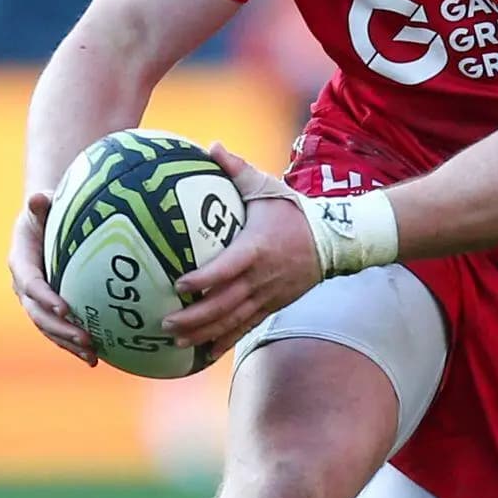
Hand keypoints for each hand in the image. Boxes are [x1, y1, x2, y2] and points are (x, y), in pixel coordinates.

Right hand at [9, 191, 97, 365]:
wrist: (44, 224)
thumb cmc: (47, 212)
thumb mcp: (43, 207)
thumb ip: (40, 206)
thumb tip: (38, 198)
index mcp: (21, 262)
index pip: (31, 283)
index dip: (45, 297)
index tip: (65, 309)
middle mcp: (24, 287)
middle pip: (39, 314)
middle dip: (61, 329)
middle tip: (86, 338)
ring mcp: (35, 302)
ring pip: (49, 328)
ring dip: (69, 343)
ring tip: (92, 355)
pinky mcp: (49, 311)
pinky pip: (59, 331)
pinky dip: (74, 346)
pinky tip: (96, 358)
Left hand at [167, 145, 320, 352]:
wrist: (333, 240)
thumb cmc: (293, 211)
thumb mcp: (266, 186)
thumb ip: (236, 168)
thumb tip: (210, 145)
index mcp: (256, 249)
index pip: (227, 268)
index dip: (204, 279)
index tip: (179, 284)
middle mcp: (261, 278)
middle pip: (225, 304)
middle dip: (194, 317)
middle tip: (165, 321)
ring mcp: (267, 296)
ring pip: (232, 321)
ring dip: (203, 333)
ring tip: (176, 340)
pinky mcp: (271, 306)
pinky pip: (245, 327)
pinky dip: (224, 341)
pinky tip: (203, 352)